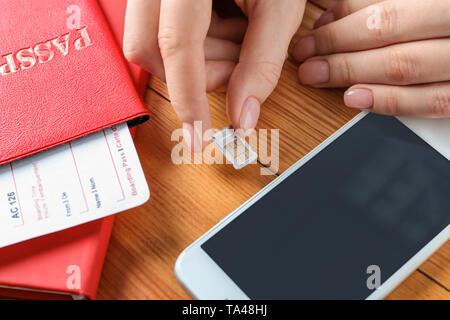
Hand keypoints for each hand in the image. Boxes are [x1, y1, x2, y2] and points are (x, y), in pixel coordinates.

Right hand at [124, 0, 304, 150]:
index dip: (188, 95)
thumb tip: (242, 115)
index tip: (198, 134)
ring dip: (199, 58)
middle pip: (149, 48)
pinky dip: (195, 42)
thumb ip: (263, 62)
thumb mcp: (280, 4)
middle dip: (195, 74)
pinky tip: (225, 25)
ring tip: (239, 35)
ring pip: (151, 43)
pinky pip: (159, 29)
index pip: (176, 44)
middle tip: (239, 66)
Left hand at [294, 0, 449, 117]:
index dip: (340, 24)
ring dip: (352, 74)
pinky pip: (431, 102)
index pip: (385, 9)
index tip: (313, 32)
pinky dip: (391, 102)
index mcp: (448, 0)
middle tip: (305, 57)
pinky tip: (356, 99)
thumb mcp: (427, 2)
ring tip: (318, 76)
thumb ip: (390, 2)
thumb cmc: (447, 16)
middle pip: (388, 35)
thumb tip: (337, 12)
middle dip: (337, 48)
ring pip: (405, 68)